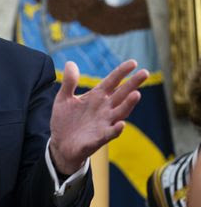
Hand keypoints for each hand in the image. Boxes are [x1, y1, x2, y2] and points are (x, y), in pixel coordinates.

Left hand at [49, 60, 147, 174]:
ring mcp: (104, 123)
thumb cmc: (66, 120)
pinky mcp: (99, 138)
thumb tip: (70, 63)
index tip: (133, 62)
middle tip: (144, 72)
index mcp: (96, 97)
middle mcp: (104, 108)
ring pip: (120, 112)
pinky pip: (110, 134)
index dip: (121, 72)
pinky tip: (121, 124)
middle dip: (132, 84)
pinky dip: (116, 129)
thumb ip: (69, 82)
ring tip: (137, 94)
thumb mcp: (63, 98)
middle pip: (121, 94)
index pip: (112, 81)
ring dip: (128, 104)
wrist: (61, 144)